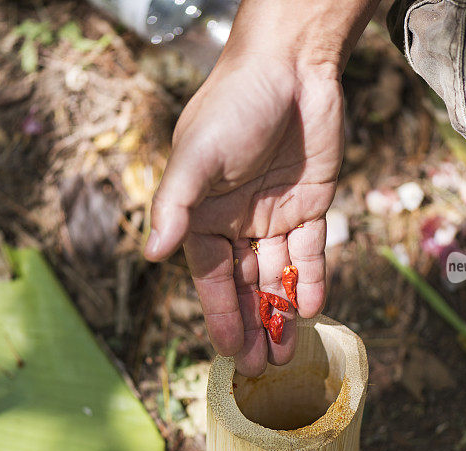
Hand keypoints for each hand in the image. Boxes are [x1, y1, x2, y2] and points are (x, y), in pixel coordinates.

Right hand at [144, 52, 343, 375]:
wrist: (291, 67)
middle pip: (246, 284)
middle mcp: (237, 220)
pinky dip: (312, 279)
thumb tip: (153, 254)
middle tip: (263, 367)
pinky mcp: (311, 204)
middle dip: (253, 324)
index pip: (211, 277)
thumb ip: (175, 206)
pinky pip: (311, 251)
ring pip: (279, 274)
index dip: (220, 314)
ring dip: (282, 311)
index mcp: (203, 214)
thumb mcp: (196, 156)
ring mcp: (275, 214)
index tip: (228, 352)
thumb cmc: (232, 106)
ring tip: (287, 352)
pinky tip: (311, 309)